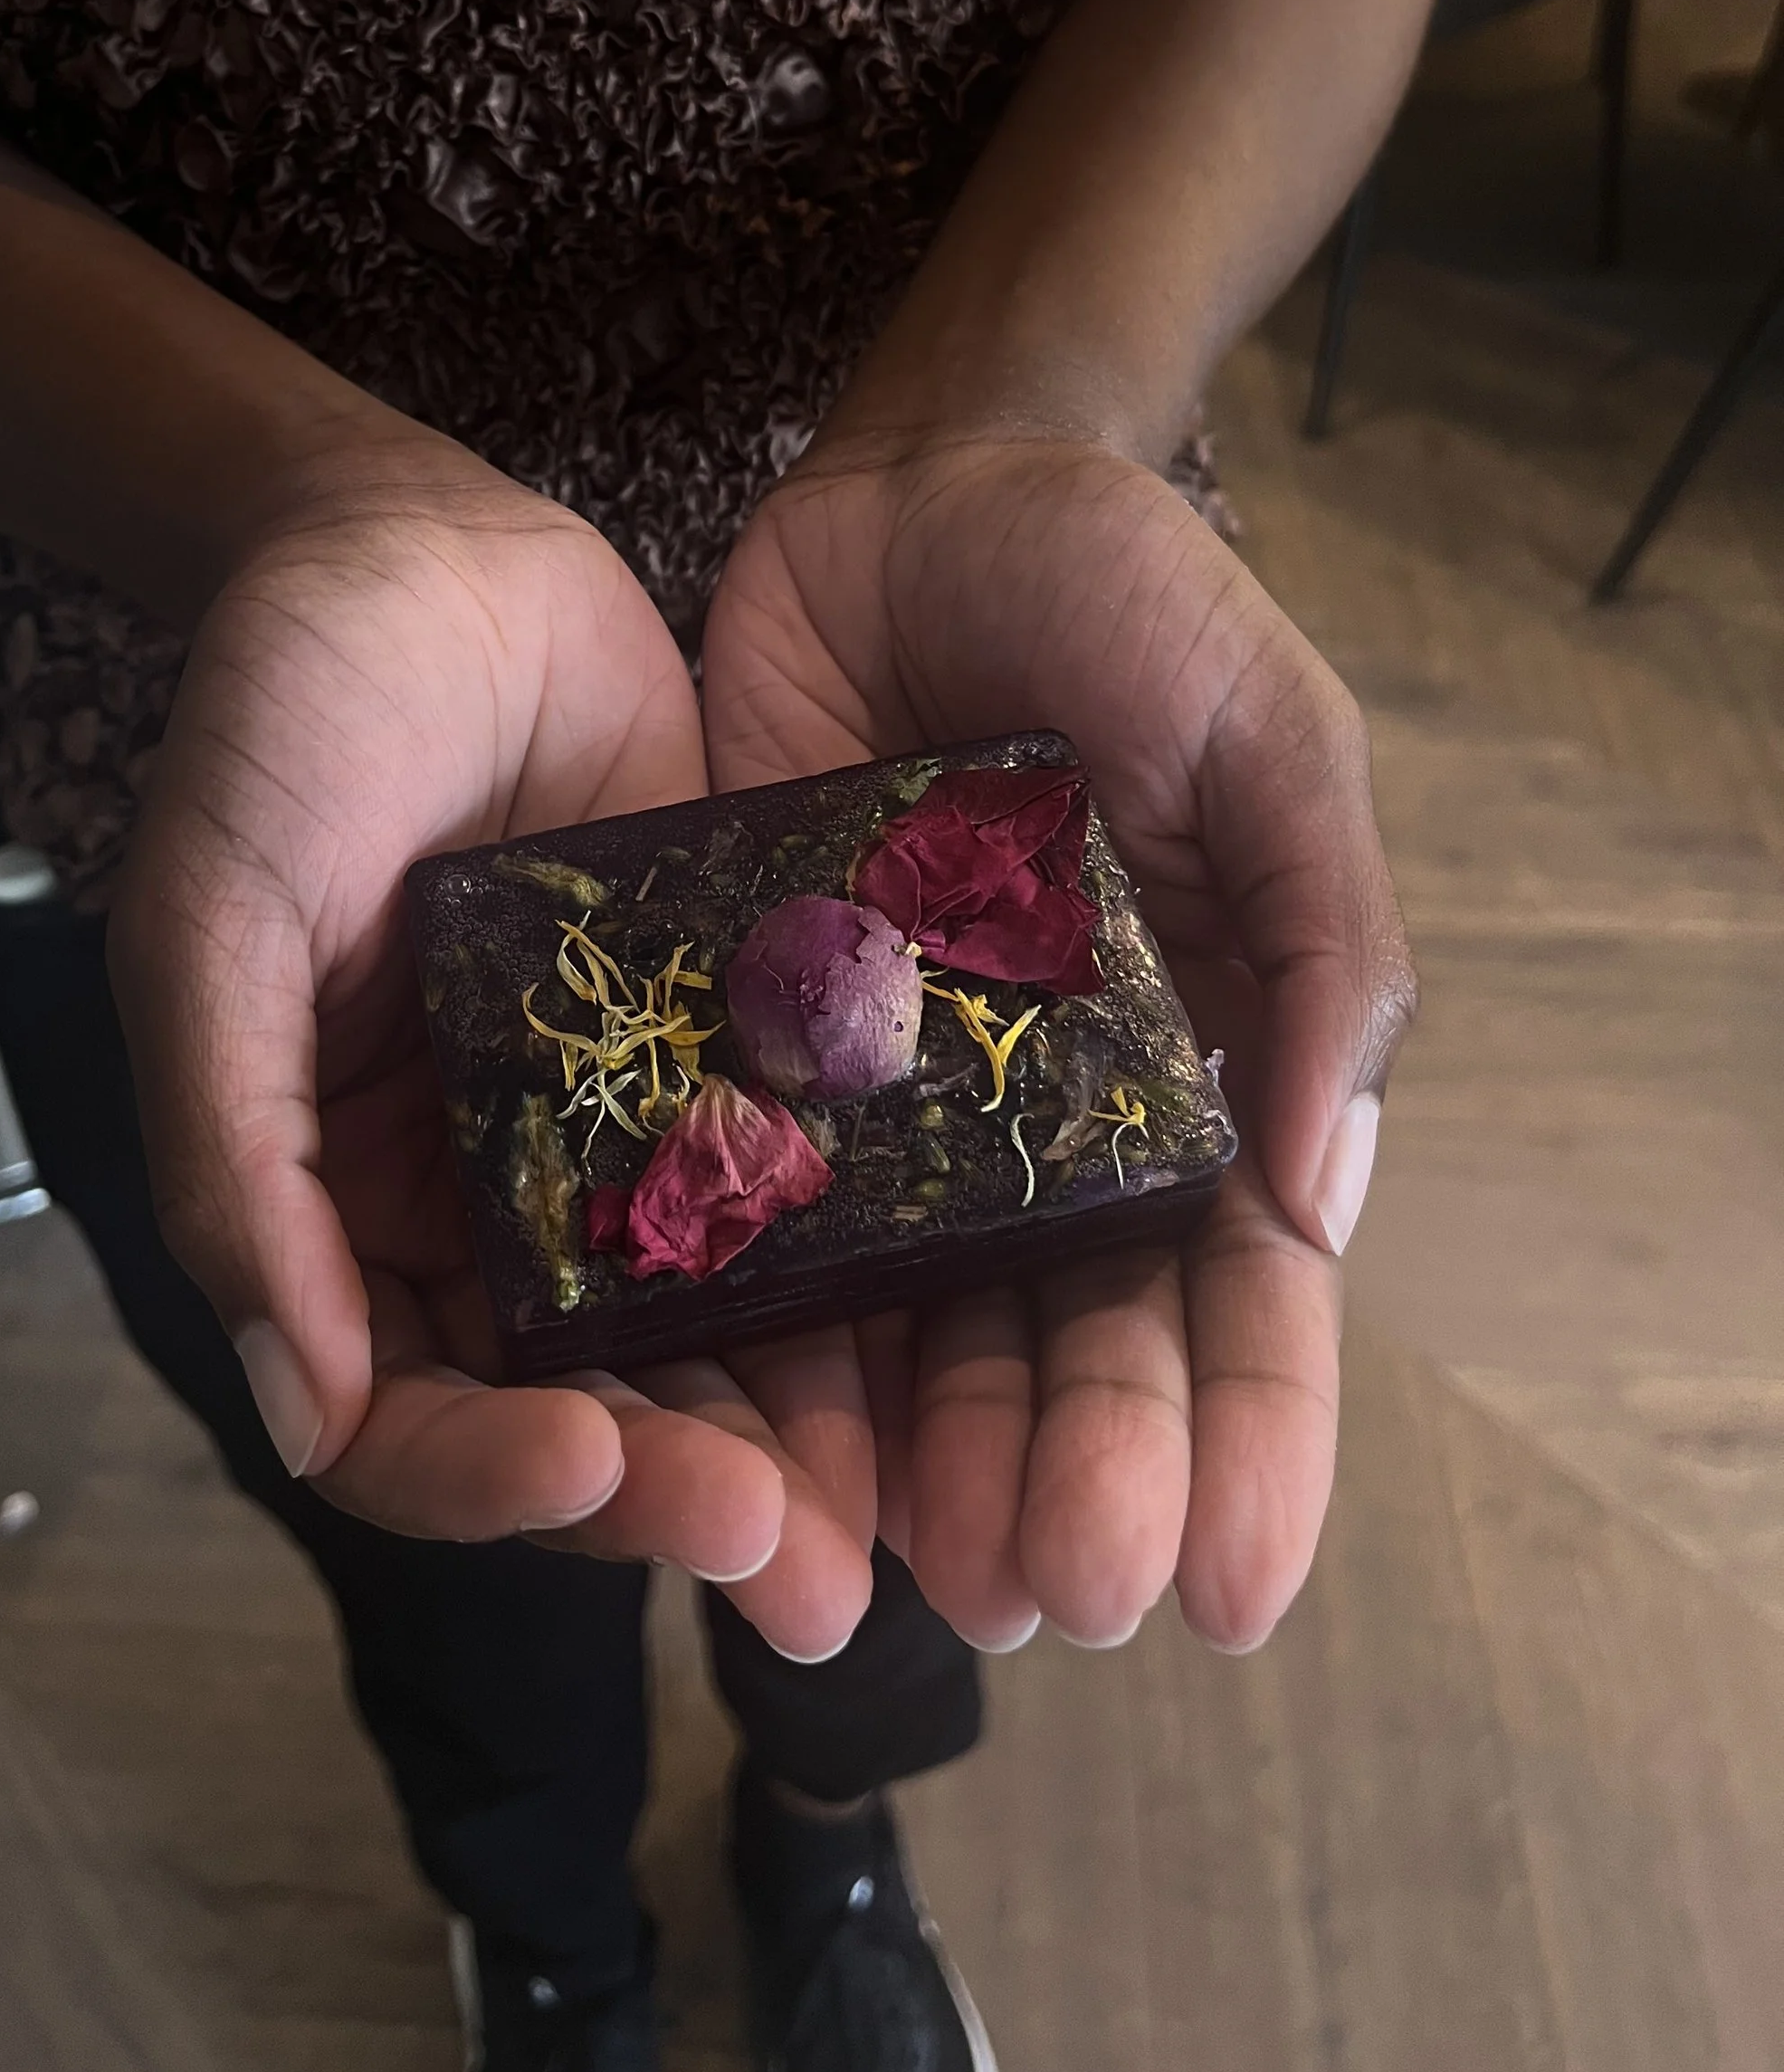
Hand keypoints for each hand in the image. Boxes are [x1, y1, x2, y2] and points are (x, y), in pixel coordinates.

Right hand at [107, 441, 874, 1658]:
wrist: (424, 541)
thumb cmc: (284, 715)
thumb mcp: (215, 917)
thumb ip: (234, 1154)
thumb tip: (301, 1405)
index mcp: (343, 1199)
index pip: (406, 1410)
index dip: (493, 1476)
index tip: (598, 1477)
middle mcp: (486, 1195)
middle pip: (581, 1410)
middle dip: (683, 1497)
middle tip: (802, 1571)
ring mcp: (618, 1127)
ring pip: (711, 1333)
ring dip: (795, 1439)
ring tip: (901, 1528)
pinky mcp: (732, 1042)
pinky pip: (801, 1186)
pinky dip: (865, 1279)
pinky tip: (955, 1338)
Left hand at [700, 430, 1413, 1653]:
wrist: (925, 477)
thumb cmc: (1126, 593)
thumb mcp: (1272, 738)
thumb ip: (1322, 950)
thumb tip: (1325, 1195)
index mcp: (1194, 1059)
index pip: (1235, 1288)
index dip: (1246, 1438)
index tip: (1233, 1583)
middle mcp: (1041, 1109)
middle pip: (1064, 1335)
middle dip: (1068, 1472)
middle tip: (1044, 1594)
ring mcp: (888, 1087)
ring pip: (907, 1318)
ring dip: (912, 1460)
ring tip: (907, 1581)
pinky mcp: (747, 1036)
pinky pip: (747, 1211)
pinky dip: (754, 1335)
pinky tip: (753, 1438)